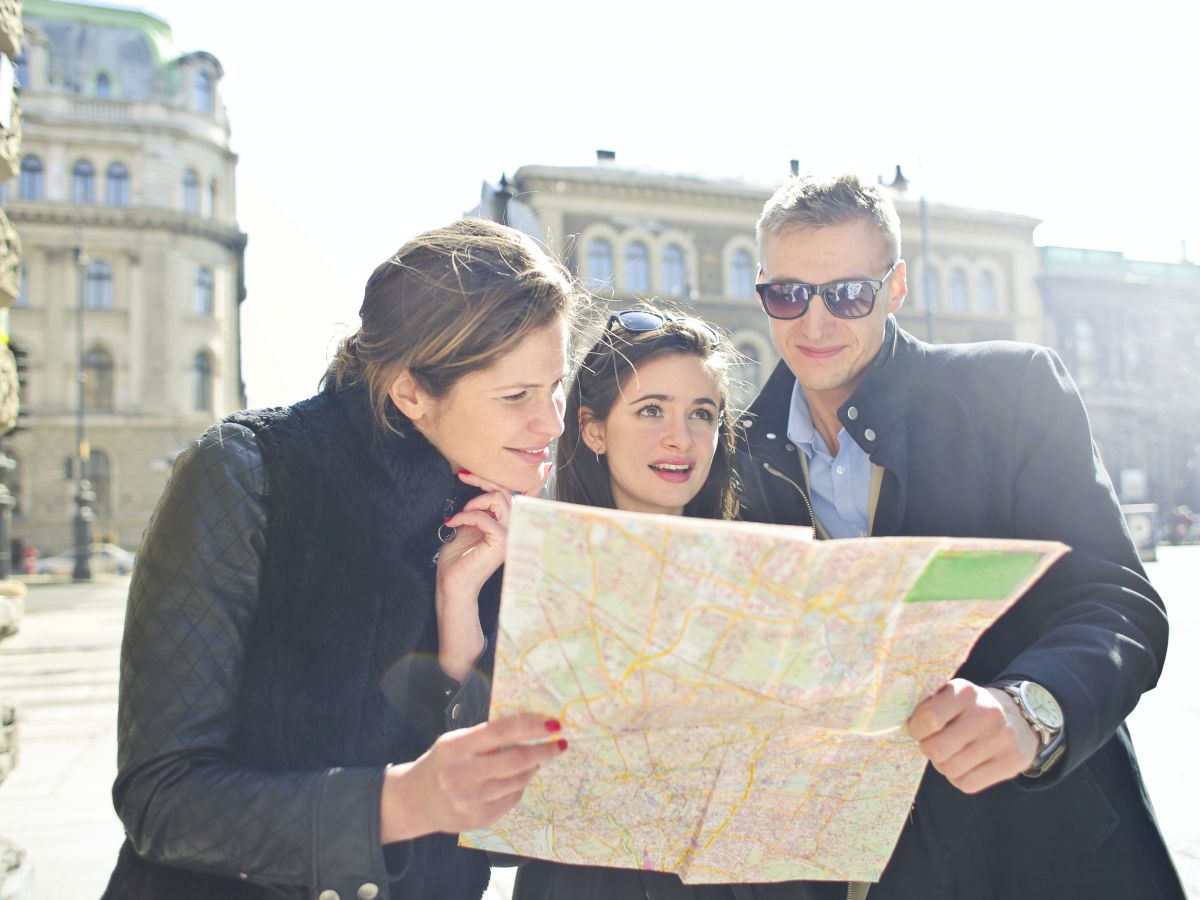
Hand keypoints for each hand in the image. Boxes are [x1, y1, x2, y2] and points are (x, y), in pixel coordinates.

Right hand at [380, 713, 567, 841]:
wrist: (415, 800)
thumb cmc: (442, 762)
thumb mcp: (456, 741)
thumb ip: (487, 736)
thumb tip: (530, 727)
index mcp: (456, 747)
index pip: (501, 732)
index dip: (531, 726)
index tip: (553, 723)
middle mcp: (461, 774)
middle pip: (515, 760)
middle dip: (543, 751)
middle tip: (560, 744)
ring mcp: (470, 800)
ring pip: (517, 781)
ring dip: (533, 768)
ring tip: (538, 759)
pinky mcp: (478, 819)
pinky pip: (511, 799)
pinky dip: (519, 786)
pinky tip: (519, 778)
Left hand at [435, 471, 514, 679]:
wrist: (452, 584)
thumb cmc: (459, 558)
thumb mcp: (469, 526)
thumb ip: (480, 510)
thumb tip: (484, 488)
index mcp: (509, 526)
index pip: (515, 496)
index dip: (501, 479)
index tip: (472, 472)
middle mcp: (515, 530)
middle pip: (506, 493)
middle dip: (483, 481)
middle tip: (462, 476)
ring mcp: (510, 536)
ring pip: (501, 500)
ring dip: (476, 500)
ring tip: (461, 511)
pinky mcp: (501, 542)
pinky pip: (485, 517)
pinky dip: (467, 515)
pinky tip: (453, 522)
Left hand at [906, 678, 1039, 793]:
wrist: (1020, 717)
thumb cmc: (970, 708)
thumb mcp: (951, 695)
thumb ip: (928, 705)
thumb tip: (896, 721)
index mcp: (965, 692)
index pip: (928, 719)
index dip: (916, 730)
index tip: (918, 730)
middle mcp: (986, 713)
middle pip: (937, 750)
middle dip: (929, 750)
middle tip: (934, 744)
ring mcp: (1003, 738)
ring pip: (951, 769)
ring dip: (944, 765)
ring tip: (952, 753)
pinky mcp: (1013, 762)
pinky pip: (968, 784)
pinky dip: (960, 778)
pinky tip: (967, 764)